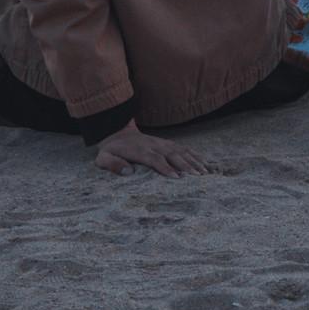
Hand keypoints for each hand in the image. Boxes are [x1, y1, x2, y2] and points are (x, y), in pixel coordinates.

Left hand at [92, 119, 211, 178]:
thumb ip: (112, 164)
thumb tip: (128, 172)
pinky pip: (181, 148)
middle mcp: (153, 145)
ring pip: (179, 150)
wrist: (116, 131)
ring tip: (205, 173)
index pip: (155, 159)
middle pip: (171, 154)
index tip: (177, 178)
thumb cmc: (110, 150)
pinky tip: (203, 163)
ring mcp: (160, 143)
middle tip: (198, 177)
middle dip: (185, 166)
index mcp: (139, 151)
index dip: (166, 168)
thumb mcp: (103, 158)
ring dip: (193, 161)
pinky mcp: (165, 143)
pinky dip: (194, 155)